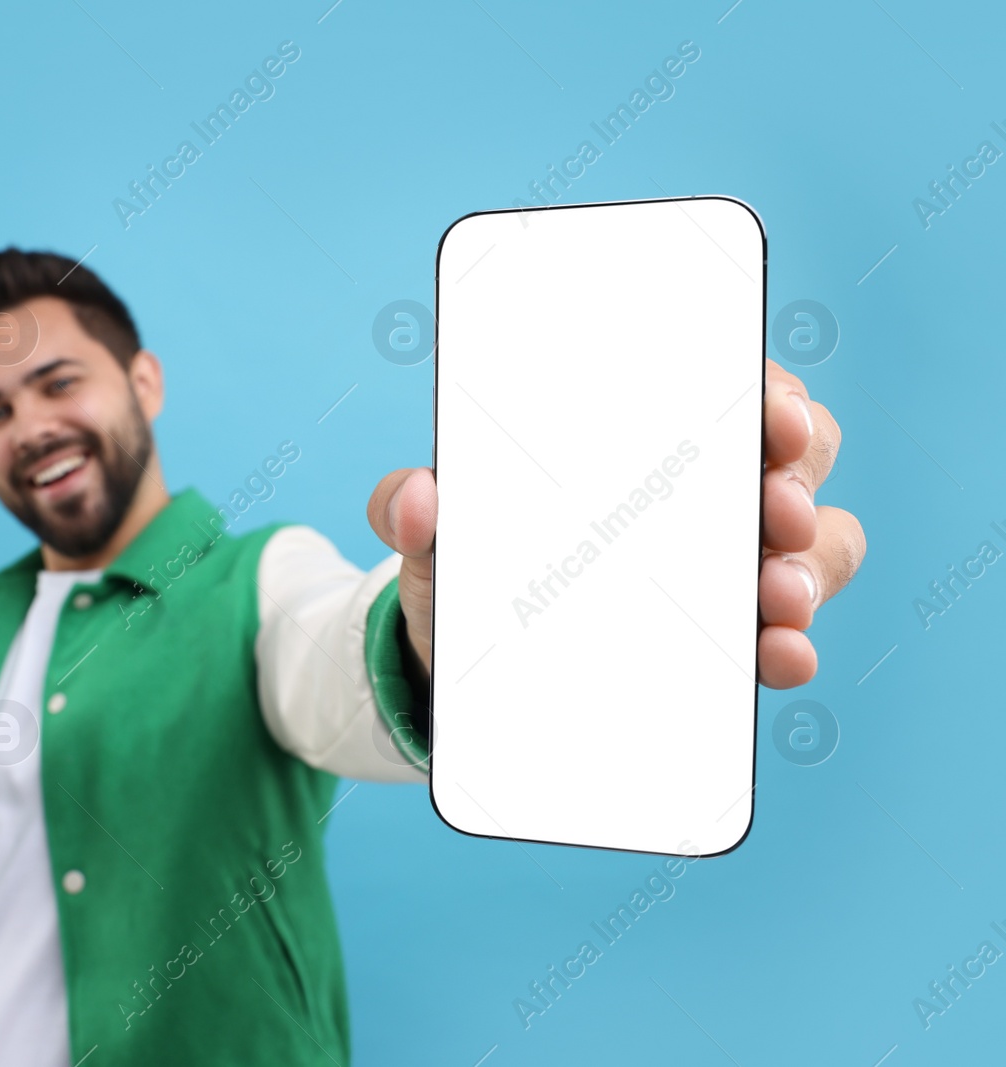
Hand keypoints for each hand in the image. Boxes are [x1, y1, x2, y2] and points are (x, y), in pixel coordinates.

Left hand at [368, 357, 867, 689]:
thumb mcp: (435, 533)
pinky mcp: (726, 639)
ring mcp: (725, 563)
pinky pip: (786, 632)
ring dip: (808, 567)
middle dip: (798, 478)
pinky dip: (789, 645)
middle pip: (796, 458)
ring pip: (812, 545)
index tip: (777, 414)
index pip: (734, 386)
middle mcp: (705, 488)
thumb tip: (413, 499)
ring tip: (775, 598)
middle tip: (773, 508)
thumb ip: (407, 506)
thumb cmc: (466, 564)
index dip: (773, 393)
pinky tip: (779, 656)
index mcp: (644, 434)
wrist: (464, 666)